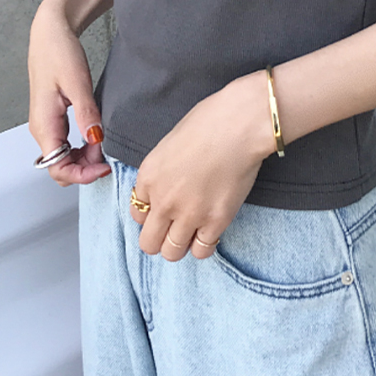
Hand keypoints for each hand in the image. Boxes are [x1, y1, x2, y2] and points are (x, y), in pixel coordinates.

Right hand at [28, 2, 111, 187]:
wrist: (50, 33)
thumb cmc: (59, 52)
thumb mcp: (77, 83)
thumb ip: (86, 114)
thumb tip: (95, 140)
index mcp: (44, 124)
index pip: (57, 168)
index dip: (82, 174)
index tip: (104, 167)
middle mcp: (41, 129)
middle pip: (59, 167)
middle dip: (85, 168)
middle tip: (108, 154)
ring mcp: (46, 124)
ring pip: (63, 157)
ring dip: (84, 158)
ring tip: (104, 143)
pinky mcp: (53, 118)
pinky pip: (65, 144)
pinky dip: (81, 147)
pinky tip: (96, 136)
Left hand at [130, 70, 273, 261]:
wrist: (238, 126)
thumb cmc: (208, 122)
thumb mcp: (169, 144)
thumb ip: (162, 171)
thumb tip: (168, 185)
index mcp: (149, 177)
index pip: (137, 213)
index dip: (151, 213)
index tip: (164, 209)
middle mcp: (163, 201)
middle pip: (148, 242)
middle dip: (159, 239)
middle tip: (173, 229)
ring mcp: (189, 214)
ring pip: (172, 252)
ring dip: (180, 245)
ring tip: (193, 232)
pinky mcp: (216, 222)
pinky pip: (202, 251)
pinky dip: (204, 244)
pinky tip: (210, 230)